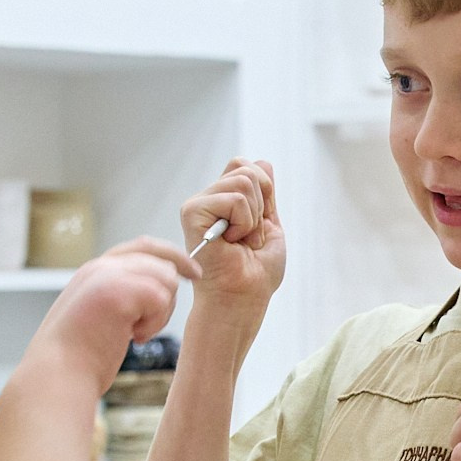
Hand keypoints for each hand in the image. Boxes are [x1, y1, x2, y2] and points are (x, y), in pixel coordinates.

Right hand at [35, 238, 198, 390]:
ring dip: (159, 313)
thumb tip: (162, 286)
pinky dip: (155, 323)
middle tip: (157, 321)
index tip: (191, 272)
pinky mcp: (119, 291)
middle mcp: (101, 266)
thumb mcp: (100, 314)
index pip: (143, 246)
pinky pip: (161, 297)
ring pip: (166, 279)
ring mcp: (108, 275)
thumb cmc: (79, 356)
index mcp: (94, 270)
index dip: (172, 256)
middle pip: (160, 260)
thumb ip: (122, 293)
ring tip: (134, 334)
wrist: (59, 376)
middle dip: (169, 292)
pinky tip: (133, 338)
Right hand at [182, 159, 284, 310]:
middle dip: (261, 206)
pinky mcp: (192, 213)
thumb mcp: (269, 225)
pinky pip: (234, 199)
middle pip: (246, 170)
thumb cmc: (255, 273)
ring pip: (243, 183)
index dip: (264, 192)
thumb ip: (265, 194)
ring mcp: (198, 205)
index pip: (246, 167)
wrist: (243, 299)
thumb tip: (263, 161)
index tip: (259, 225)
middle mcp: (208, 200)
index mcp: (223, 201)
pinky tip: (229, 243)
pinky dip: (243, 224)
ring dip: (252, 219)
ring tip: (239, 242)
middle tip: (248, 238)